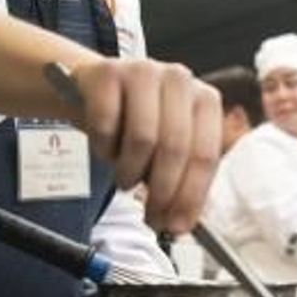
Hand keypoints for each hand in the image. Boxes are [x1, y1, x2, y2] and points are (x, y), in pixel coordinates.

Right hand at [68, 58, 221, 234]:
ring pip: (142, 138)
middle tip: (150, 216)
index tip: (177, 225)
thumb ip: (180, 181)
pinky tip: (105, 148)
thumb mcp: (165, 149)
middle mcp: (180, 80)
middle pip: (176, 148)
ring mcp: (145, 71)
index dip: (191, 196)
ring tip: (125, 178)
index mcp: (205, 100)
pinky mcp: (108, 72)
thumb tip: (180, 222)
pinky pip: (106, 123)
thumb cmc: (133, 123)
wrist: (91, 91)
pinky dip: (103, 147)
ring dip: (129, 171)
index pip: (205, 154)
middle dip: (162, 192)